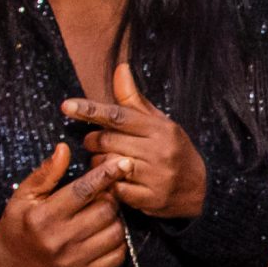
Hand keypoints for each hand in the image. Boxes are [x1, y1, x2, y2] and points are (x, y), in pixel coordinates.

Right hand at [0, 143, 127, 266]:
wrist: (8, 265)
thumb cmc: (17, 224)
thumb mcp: (24, 195)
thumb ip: (46, 173)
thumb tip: (64, 149)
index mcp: (44, 217)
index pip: (82, 191)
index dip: (106, 175)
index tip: (123, 162)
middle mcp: (59, 240)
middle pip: (105, 211)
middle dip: (109, 198)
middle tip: (103, 195)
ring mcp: (73, 261)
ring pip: (115, 233)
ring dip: (116, 219)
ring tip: (102, 215)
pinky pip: (117, 257)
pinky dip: (119, 243)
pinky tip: (106, 234)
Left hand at [66, 63, 208, 219]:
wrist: (201, 188)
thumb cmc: (173, 149)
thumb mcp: (159, 122)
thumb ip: (133, 100)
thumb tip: (120, 67)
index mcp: (160, 129)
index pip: (118, 116)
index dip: (90, 110)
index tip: (66, 106)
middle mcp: (159, 151)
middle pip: (108, 141)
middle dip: (93, 141)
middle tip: (93, 142)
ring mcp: (156, 177)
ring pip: (108, 166)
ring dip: (99, 163)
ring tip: (106, 161)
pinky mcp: (151, 199)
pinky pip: (116, 189)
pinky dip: (109, 185)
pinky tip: (114, 180)